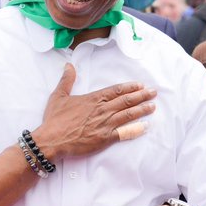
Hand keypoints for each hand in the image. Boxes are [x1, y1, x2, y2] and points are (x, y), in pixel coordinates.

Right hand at [33, 64, 155, 161]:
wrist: (52, 140)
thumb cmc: (54, 119)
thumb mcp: (58, 96)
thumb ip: (67, 80)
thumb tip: (68, 65)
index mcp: (93, 99)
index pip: (116, 90)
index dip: (130, 87)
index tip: (140, 85)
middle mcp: (102, 110)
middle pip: (126, 101)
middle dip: (142, 96)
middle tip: (153, 93)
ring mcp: (105, 124)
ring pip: (128, 115)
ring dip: (142, 110)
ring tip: (153, 106)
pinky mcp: (105, 138)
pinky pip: (124, 133)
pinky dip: (136, 129)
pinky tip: (145, 127)